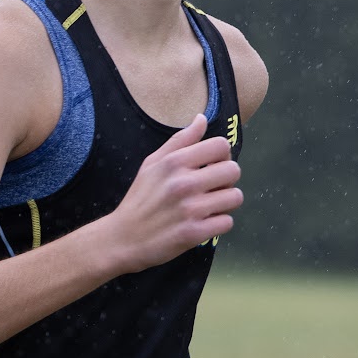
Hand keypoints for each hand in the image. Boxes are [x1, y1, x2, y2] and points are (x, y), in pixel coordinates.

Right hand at [100, 114, 241, 272]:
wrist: (123, 238)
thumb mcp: (152, 163)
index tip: (211, 165)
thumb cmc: (140, 198)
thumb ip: (180, 141)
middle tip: (212, 187)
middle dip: (227, 179)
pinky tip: (204, 222)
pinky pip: (227, 222)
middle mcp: (184, 183)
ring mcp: (190, 209)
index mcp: (175, 162)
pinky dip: (219, 223)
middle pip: (233, 170)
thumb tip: (202, 119)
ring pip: (235, 197)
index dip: (222, 155)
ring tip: (209, 205)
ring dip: (225, 202)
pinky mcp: (194, 233)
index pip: (221, 146)